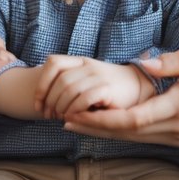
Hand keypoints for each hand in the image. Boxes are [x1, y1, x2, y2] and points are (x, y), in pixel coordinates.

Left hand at [34, 56, 151, 118]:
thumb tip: (44, 102)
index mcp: (80, 61)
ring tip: (61, 118)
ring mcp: (98, 75)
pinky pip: (84, 97)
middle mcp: (88, 65)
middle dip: (50, 101)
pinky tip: (74, 117)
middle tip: (49, 116)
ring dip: (61, 107)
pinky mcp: (108, 88)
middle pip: (59, 80)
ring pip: (69, 89)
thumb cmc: (108, 89)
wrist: (139, 86)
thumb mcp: (86, 81)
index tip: (38, 103)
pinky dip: (75, 109)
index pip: (53, 62)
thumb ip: (68, 85)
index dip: (42, 83)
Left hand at [61, 49, 178, 147]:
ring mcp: (178, 138)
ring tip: (77, 124)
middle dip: (95, 127)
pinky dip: (121, 134)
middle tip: (65, 120)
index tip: (78, 113)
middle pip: (127, 133)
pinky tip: (104, 128)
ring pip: (133, 139)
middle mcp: (176, 128)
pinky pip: (144, 139)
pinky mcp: (178, 141)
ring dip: (104, 133)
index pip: (132, 119)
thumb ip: (171, 62)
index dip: (103, 119)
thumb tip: (143, 64)